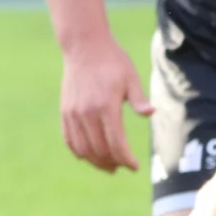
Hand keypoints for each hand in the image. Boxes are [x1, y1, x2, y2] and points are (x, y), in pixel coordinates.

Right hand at [60, 34, 153, 171]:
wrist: (84, 47)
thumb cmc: (113, 62)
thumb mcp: (131, 77)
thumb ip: (139, 98)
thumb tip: (151, 113)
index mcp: (106, 106)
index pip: (116, 143)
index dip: (126, 159)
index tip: (135, 167)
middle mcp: (87, 113)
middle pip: (99, 150)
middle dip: (113, 163)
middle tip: (123, 167)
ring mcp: (73, 114)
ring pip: (83, 149)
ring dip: (96, 162)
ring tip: (109, 166)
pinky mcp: (65, 112)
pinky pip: (70, 140)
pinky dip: (80, 152)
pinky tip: (90, 156)